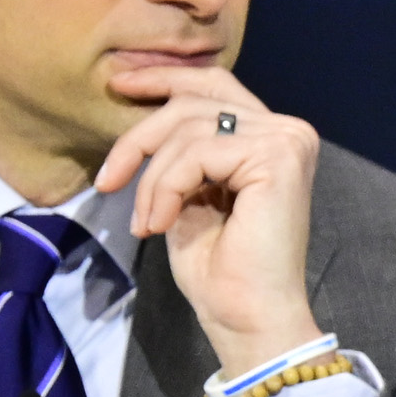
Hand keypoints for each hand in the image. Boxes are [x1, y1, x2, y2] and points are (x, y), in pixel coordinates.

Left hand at [94, 63, 322, 375]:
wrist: (248, 317)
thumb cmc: (220, 270)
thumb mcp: (189, 194)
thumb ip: (181, 150)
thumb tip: (143, 108)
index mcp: (271, 138)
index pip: (213, 85)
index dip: (163, 79)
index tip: (118, 85)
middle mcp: (288, 132)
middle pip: (194, 100)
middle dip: (140, 135)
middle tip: (108, 179)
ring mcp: (287, 141)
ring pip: (188, 127)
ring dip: (151, 179)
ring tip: (145, 223)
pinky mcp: (278, 157)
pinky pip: (196, 153)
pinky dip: (165, 189)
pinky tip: (160, 225)